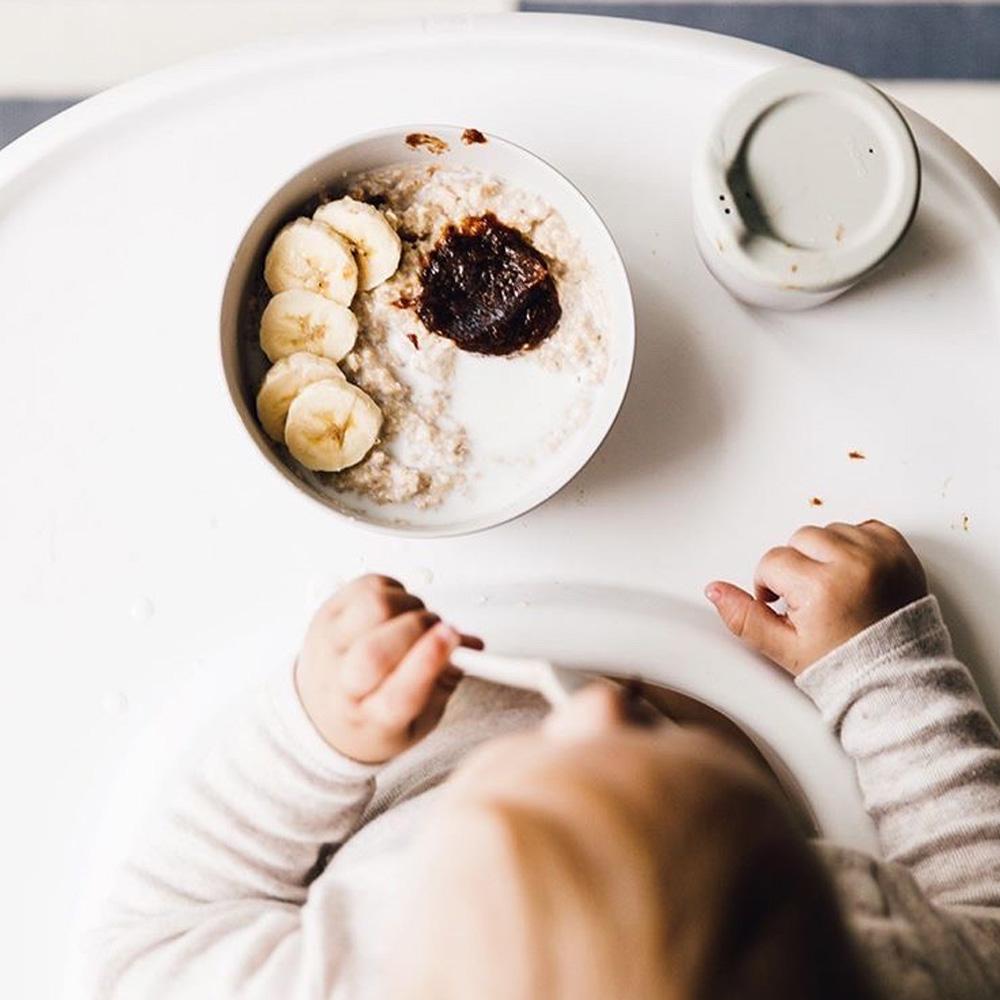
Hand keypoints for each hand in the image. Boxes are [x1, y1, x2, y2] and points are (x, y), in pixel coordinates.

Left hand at [295, 575, 480, 763]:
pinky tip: (396, 612)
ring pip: (372, 606)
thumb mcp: (419, 720)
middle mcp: (341, 681)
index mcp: (369, 718)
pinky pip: (367, 585)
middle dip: (420, 628)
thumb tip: (468, 646)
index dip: (429, 661)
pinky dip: (394, 591)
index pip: (397, 695)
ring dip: (408, 606)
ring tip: (415, 622)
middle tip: (440, 631)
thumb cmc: (372, 716)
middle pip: (375, 648)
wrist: (322, 712)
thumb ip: (445, 682)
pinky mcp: (327, 612)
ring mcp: (329, 643)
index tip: (454, 639)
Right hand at [705, 519, 927, 674]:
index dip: (771, 586)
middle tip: (810, 598)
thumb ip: (743, 617)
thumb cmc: (846, 666)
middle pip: (800, 538)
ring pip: (829, 530)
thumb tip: (715, 590)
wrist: (899, 678)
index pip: (772, 562)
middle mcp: (854, 563)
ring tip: (835, 587)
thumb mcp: (783, 648)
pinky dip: (856, 545)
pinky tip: (854, 574)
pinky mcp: (900, 550)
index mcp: (822, 587)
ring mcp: (880, 554)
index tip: (786, 605)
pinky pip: (865, 527)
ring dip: (825, 553)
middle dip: (797, 565)